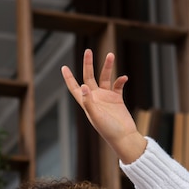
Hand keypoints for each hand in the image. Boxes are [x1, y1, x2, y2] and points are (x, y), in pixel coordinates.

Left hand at [61, 49, 146, 163]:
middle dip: (88, 64)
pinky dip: (121, 80)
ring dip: (108, 67)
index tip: (63, 67)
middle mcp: (95, 98)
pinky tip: (124, 78)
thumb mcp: (96, 116)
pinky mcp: (117, 99)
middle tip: (88, 51)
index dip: (68, 78)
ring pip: (105, 78)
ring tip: (111, 55)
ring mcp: (106, 98)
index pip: (75, 88)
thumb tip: (83, 86)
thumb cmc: (108, 130)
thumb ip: (89, 102)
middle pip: (89, 77)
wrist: (124, 137)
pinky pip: (118, 85)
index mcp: (86, 102)